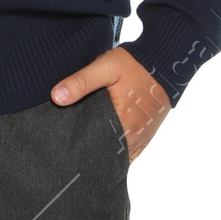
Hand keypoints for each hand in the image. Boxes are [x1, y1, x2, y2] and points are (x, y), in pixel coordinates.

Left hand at [50, 48, 170, 158]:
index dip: (79, 150)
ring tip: (84, 148)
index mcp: (123, 123)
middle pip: (105, 154)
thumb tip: (56, 97)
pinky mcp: (146, 136)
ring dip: (102, 153)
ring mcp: (141, 138)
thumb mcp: (105, 67)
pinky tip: (101, 148)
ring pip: (117, 156)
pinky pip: (129, 154)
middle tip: (70, 149)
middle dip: (88, 153)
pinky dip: (115, 153)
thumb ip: (81, 82)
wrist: (164, 63)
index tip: (65, 147)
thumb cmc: (134, 65)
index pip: (95, 147)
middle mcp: (134, 135)